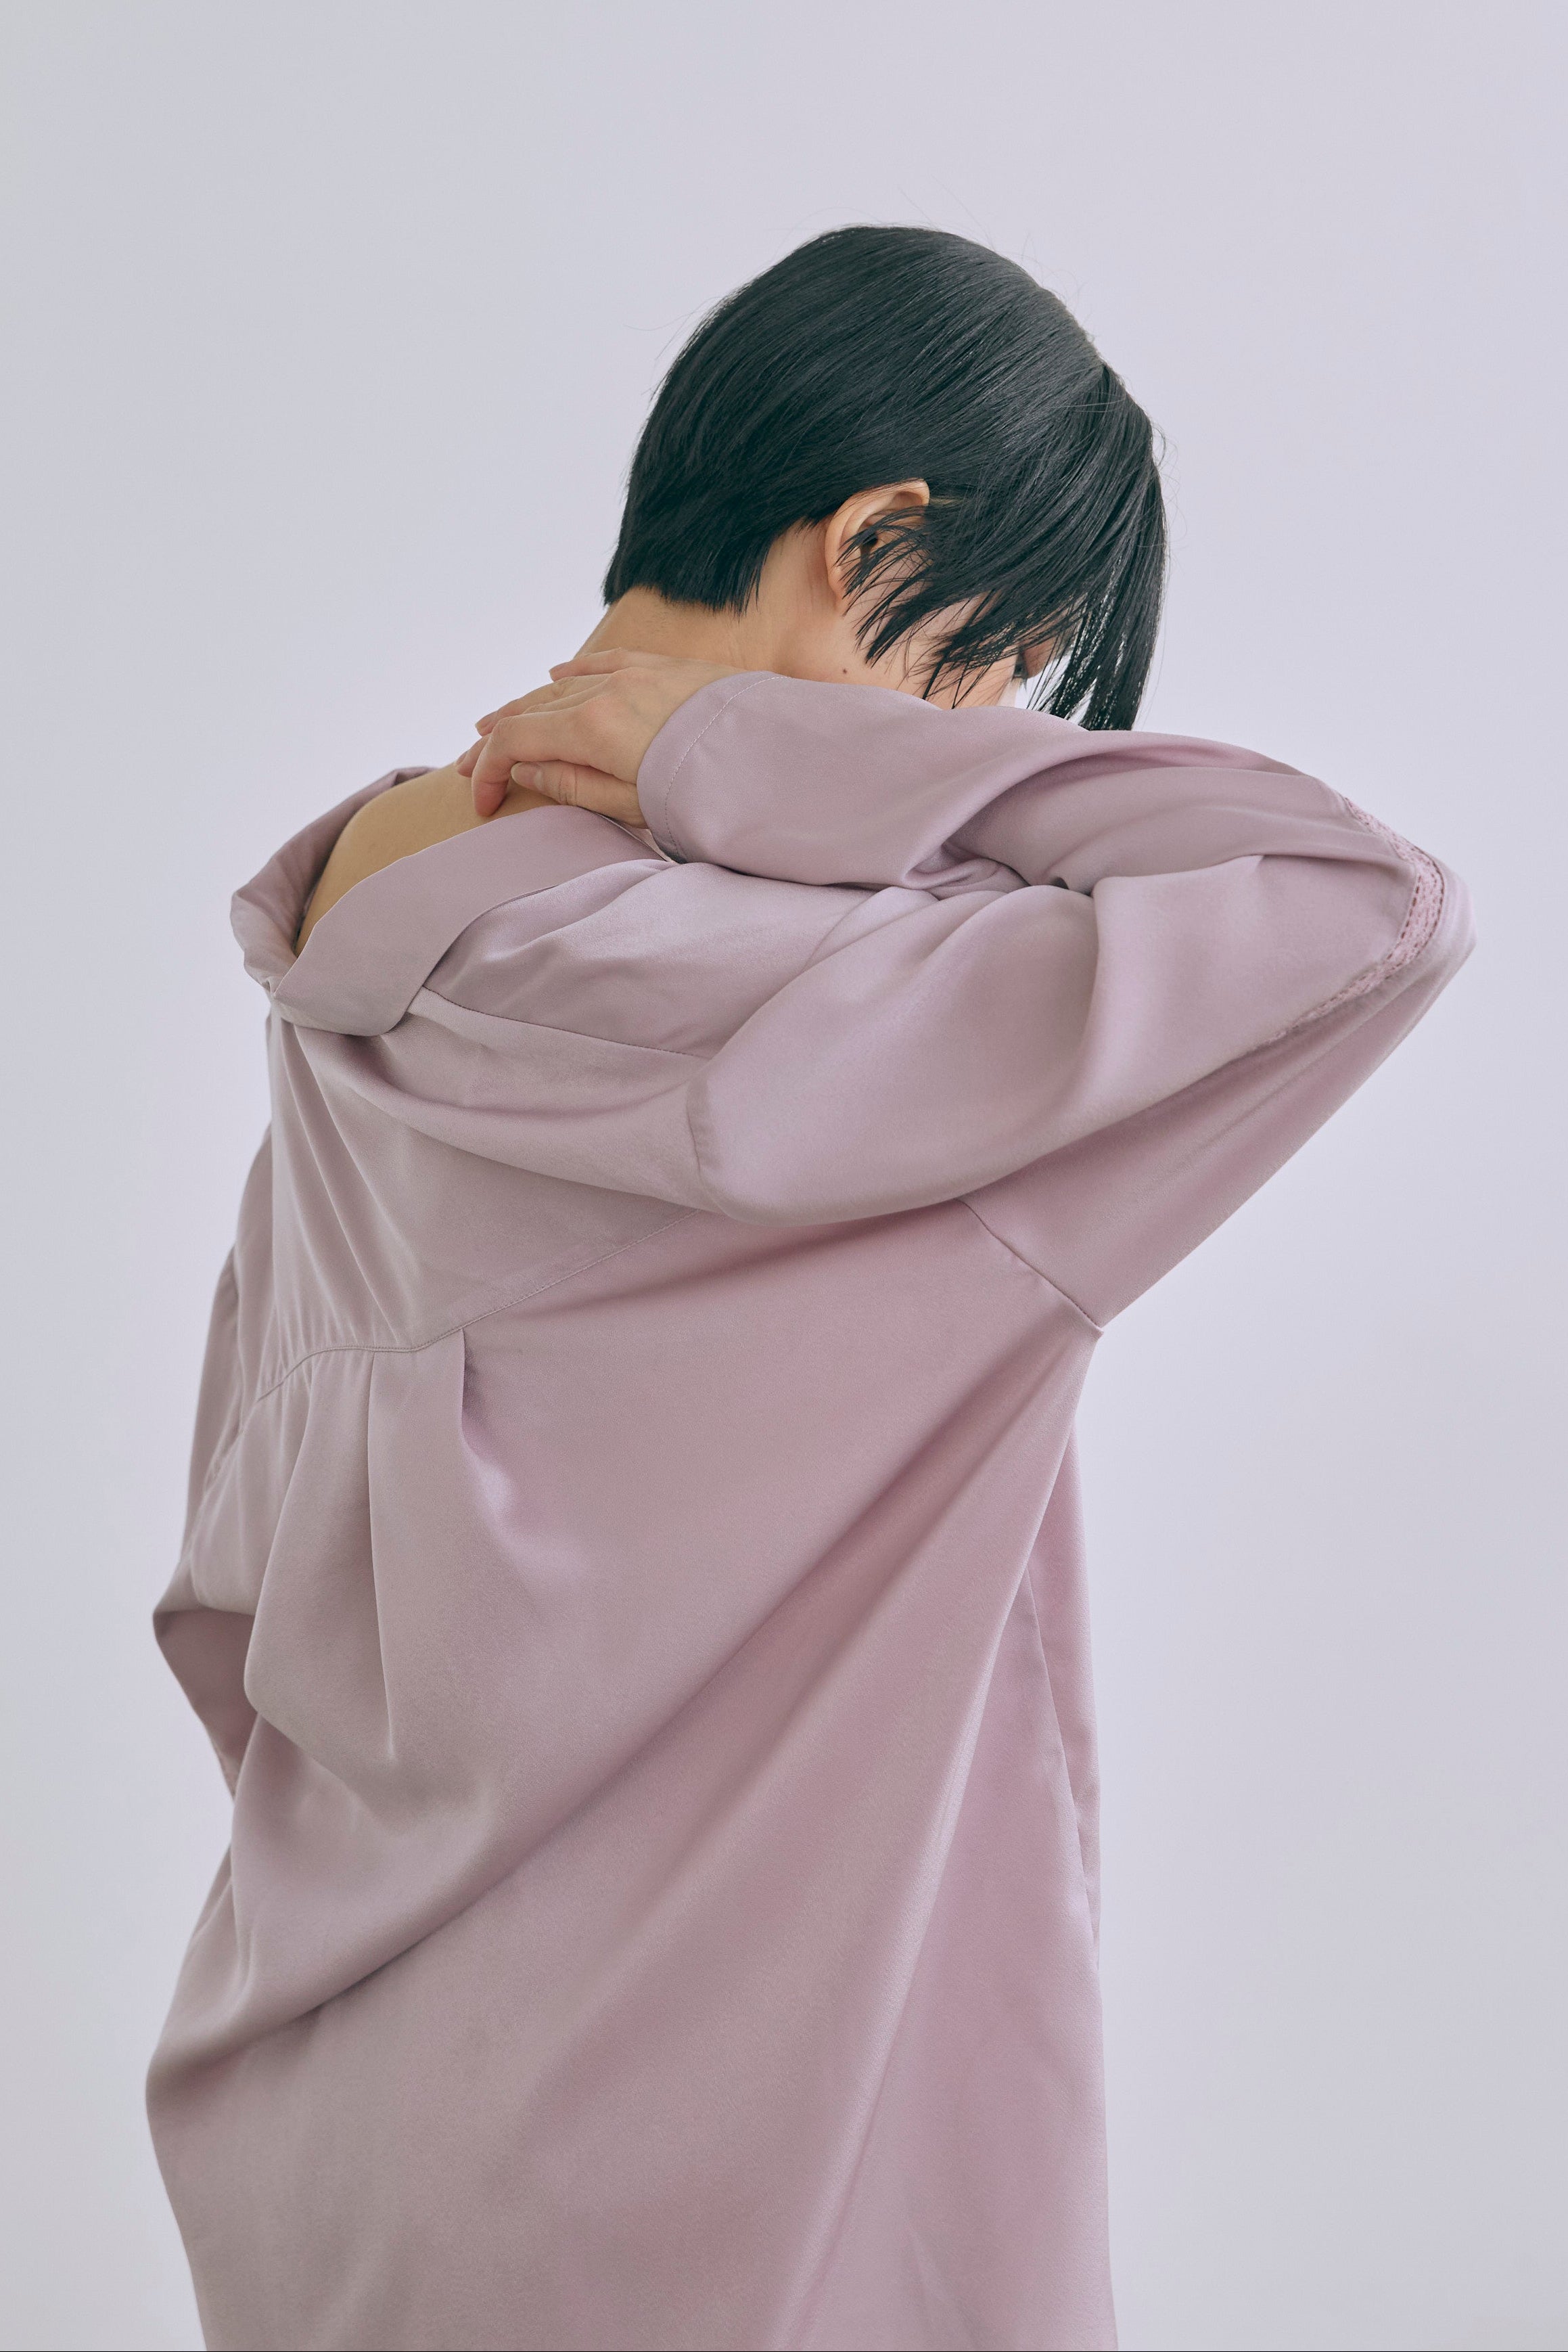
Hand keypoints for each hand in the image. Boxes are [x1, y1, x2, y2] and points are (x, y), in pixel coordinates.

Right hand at [458, 648, 741, 823]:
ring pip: (563, 685)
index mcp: (591, 729)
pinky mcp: (664, 667)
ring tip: (497, 721)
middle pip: (531, 710)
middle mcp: (605, 691)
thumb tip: (525, 771)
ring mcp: (635, 674)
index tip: (480, 802)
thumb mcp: (630, 805)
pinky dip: (573, 669)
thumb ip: (571, 786)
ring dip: (526, 705)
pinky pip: (604, 661)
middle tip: (468, 761)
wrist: (772, 755)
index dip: (488, 771)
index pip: (517, 743)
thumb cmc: (705, 789)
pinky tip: (556, 672)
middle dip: (495, 738)